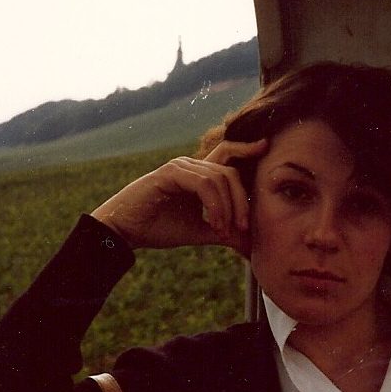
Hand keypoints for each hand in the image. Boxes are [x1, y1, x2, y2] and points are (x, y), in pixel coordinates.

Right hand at [91, 139, 267, 252]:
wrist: (125, 231)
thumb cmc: (158, 228)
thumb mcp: (199, 231)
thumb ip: (223, 231)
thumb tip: (248, 243)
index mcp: (198, 174)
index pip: (228, 157)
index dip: (246, 150)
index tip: (265, 148)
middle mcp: (191, 165)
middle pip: (230, 171)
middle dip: (242, 200)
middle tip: (243, 228)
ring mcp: (181, 166)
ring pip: (220, 178)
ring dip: (228, 208)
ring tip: (223, 231)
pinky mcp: (170, 172)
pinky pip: (204, 183)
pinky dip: (214, 205)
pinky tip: (213, 223)